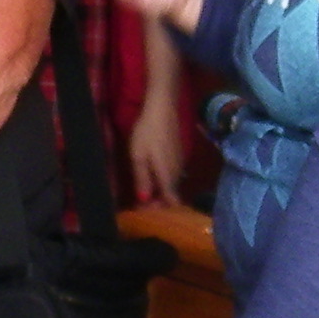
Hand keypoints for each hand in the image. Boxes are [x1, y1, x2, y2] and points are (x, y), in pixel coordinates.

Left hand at [126, 77, 184, 206]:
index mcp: (167, 175)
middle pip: (171, 194)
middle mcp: (177, 172)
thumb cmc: (147, 132)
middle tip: (140, 201)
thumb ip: (142, 179)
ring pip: (172, 184)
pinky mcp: (179, 154)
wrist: (163, 108)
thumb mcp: (138, 156)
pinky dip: (163, 179)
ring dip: (160, 190)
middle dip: (158, 201)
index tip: (144, 208)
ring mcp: (180, 162)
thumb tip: (144, 200)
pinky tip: (152, 174)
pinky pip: (172, 174)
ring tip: (144, 189)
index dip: (159, 208)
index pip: (171, 201)